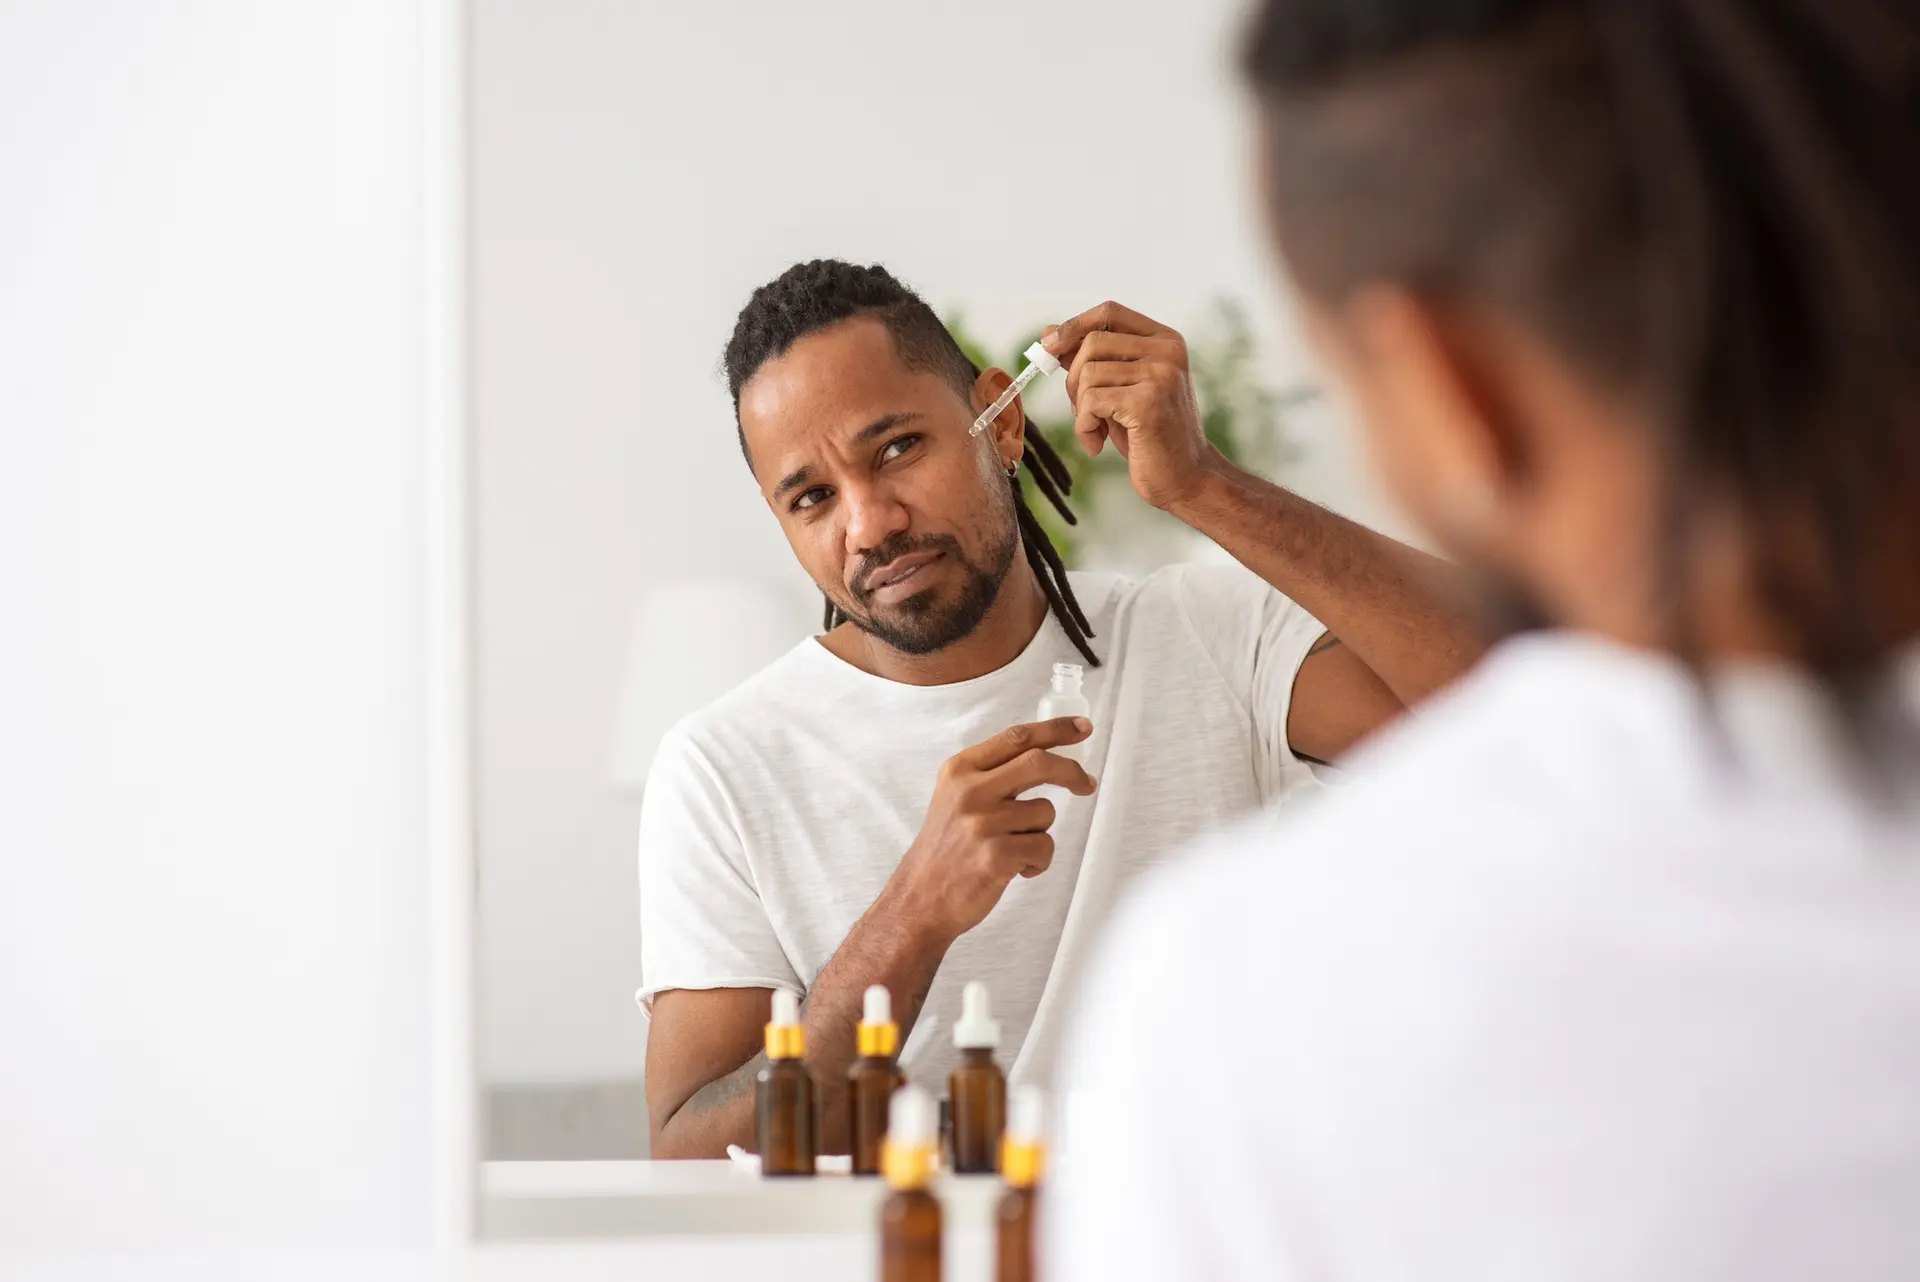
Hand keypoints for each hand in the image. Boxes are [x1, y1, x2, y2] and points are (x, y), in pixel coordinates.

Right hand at [884, 717, 1096, 942]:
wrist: (921, 896)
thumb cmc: (947, 847)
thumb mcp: (956, 796)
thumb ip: (993, 774)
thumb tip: (1046, 756)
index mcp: (960, 769)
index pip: (1016, 737)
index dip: (1055, 730)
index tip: (1082, 728)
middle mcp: (970, 790)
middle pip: (1038, 762)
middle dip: (1071, 772)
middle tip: (1086, 784)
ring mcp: (982, 823)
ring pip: (1045, 813)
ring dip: (1040, 834)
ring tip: (1015, 850)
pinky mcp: (996, 855)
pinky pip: (1044, 847)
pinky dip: (1038, 861)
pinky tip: (1015, 870)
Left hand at [1041, 301, 1221, 510]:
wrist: (1186, 478)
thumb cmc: (1149, 435)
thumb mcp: (1119, 389)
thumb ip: (1091, 360)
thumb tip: (1048, 334)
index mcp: (1165, 340)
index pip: (1110, 312)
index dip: (1074, 325)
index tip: (1048, 346)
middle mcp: (1168, 351)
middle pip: (1093, 342)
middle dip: (1072, 379)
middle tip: (1081, 410)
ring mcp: (1161, 375)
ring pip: (1088, 374)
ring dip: (1079, 409)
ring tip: (1095, 431)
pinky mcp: (1148, 402)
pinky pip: (1091, 402)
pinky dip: (1083, 427)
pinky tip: (1097, 445)